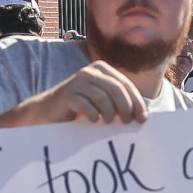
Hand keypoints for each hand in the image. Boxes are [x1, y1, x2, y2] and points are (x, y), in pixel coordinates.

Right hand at [32, 61, 148, 124]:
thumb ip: (120, 102)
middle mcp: (90, 72)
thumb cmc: (81, 107)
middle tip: (127, 122)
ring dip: (110, 113)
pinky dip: (94, 115)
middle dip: (126, 107)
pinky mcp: (67, 94)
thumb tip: (144, 114)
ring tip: (109, 122)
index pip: (125, 85)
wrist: (49, 110)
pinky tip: (95, 121)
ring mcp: (77, 82)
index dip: (137, 102)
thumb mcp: (103, 100)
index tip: (143, 119)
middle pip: (116, 89)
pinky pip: (86, 105)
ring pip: (103, 97)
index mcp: (102, 69)